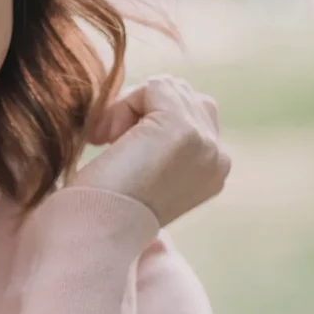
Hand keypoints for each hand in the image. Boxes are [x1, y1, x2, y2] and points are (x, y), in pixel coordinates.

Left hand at [68, 75, 231, 227]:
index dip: (151, 121)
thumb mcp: (147, 170)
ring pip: (167, 88)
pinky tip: (109, 139)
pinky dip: (122, 106)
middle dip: (143, 109)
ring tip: (111, 143)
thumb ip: (165, 138)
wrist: (95, 226)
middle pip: (183, 94)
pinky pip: (154, 87)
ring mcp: (204, 141)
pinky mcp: (182, 127)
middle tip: (114, 145)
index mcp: (214, 171)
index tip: (126, 155)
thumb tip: (160, 90)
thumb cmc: (105, 202)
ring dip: (130, 108)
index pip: (195, 113)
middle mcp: (218, 157)